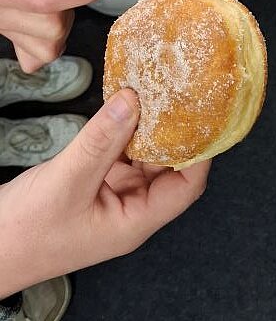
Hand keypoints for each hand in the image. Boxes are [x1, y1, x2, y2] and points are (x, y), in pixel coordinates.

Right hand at [0, 89, 209, 297]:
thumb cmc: (24, 233)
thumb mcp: (67, 182)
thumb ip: (102, 140)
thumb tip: (134, 100)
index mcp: (135, 221)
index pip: (187, 186)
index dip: (201, 151)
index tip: (206, 114)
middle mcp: (131, 208)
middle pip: (168, 165)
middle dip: (175, 130)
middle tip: (182, 90)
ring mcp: (113, 194)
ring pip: (143, 154)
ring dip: (148, 125)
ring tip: (157, 87)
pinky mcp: (94, 181)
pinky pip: (118, 150)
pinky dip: (123, 128)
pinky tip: (124, 102)